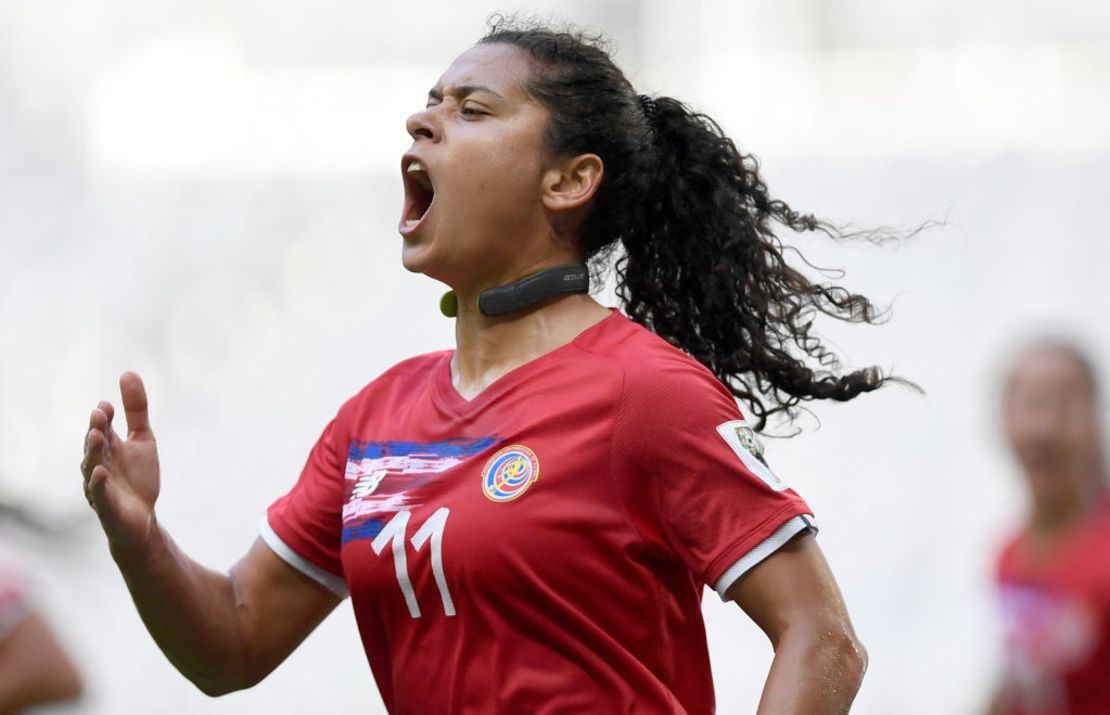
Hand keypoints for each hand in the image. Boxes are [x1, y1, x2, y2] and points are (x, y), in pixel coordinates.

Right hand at [81, 372, 160, 557]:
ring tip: (98, 435)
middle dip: (96, 429)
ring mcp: (100, 485)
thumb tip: (128, 372)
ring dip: (94, 451)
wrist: (142, 518)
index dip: (104, 417)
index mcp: (107, 448)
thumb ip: (136, 409)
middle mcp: (98, 464)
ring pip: (93, 467)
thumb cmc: (137, 478)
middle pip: (95, 445)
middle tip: (99, 413)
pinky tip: (99, 472)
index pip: (102, 428)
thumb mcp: (143, 439)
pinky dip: (98, 483)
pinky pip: (99, 494)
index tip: (108, 404)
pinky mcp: (106, 506)